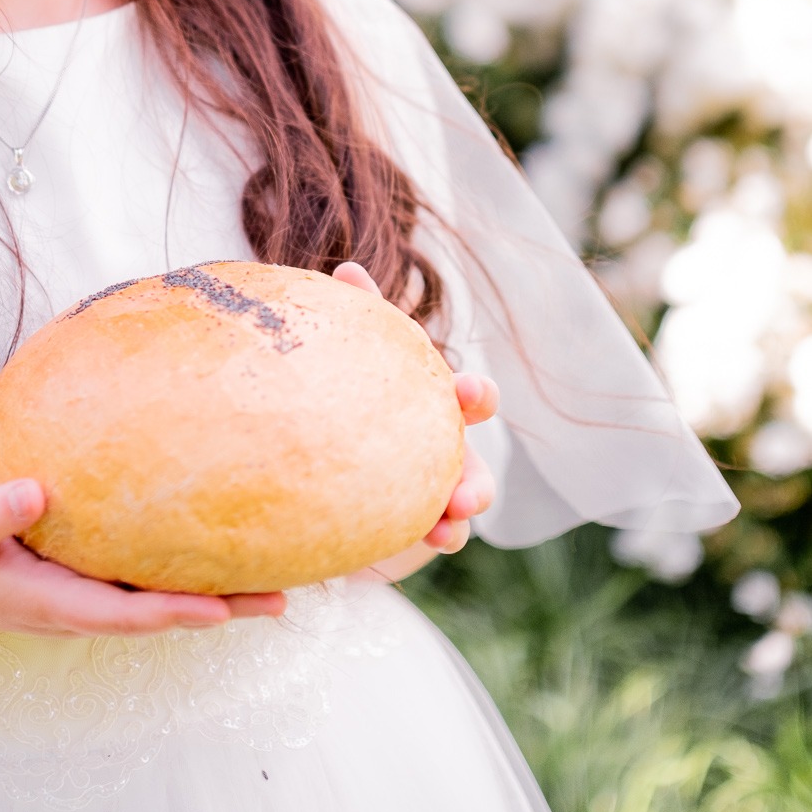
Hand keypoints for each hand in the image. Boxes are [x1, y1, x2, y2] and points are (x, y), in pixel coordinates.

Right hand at [0, 480, 286, 650]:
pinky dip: (180, 577)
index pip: (126, 613)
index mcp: (53, 604)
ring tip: (270, 581)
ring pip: (157, 603)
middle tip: (282, 599)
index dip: (175, 611)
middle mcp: (79, 610)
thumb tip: (39, 492)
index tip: (223, 609)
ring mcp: (83, 601)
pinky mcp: (81, 584)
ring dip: (213, 597)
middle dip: (220, 609)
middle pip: (161, 616)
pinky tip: (207, 555)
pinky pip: (140, 584)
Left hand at [332, 261, 498, 556]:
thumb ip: (362, 313)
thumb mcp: (361, 350)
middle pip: (472, 466)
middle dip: (474, 481)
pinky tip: (426, 542)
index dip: (475, 396)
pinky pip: (426, 535)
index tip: (471, 395)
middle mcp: (444, 447)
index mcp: (436, 403)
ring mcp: (433, 487)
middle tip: (465, 494)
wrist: (336, 443)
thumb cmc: (362, 385)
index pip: (468, 399)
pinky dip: (433, 537)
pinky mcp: (409, 520)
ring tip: (445, 531)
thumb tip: (349, 269)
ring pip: (456, 508)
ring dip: (455, 522)